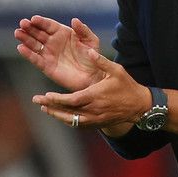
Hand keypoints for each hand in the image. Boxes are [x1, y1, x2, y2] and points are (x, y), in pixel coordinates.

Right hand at [14, 15, 103, 91]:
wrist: (93, 76)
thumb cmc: (93, 56)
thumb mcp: (91, 41)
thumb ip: (83, 30)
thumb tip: (74, 20)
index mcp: (63, 33)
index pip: (49, 25)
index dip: (41, 21)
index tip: (33, 18)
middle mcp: (53, 42)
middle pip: (38, 33)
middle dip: (29, 28)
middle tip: (22, 24)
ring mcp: (49, 54)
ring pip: (34, 44)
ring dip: (25, 39)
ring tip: (18, 33)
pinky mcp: (47, 66)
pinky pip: (35, 59)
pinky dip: (28, 54)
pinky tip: (21, 48)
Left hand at [32, 49, 150, 135]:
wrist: (139, 106)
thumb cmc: (127, 86)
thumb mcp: (117, 70)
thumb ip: (101, 61)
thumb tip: (89, 51)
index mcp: (96, 96)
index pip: (71, 101)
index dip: (57, 100)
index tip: (45, 96)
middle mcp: (93, 110)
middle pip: (67, 112)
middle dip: (51, 107)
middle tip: (38, 102)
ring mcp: (95, 119)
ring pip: (71, 121)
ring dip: (57, 115)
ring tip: (46, 109)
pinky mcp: (97, 124)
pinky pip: (78, 125)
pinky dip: (68, 120)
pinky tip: (60, 114)